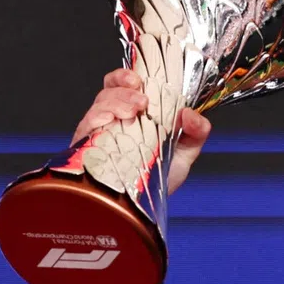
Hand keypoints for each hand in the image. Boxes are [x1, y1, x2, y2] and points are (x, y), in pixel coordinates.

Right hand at [70, 69, 211, 195]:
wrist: (142, 207)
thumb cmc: (158, 177)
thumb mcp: (184, 153)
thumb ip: (196, 133)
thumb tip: (193, 115)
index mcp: (136, 114)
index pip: (125, 84)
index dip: (127, 76)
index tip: (138, 78)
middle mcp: (115, 118)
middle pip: (109, 88)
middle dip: (122, 86)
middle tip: (140, 99)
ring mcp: (100, 130)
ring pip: (100, 104)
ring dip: (115, 102)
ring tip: (132, 111)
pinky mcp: (86, 145)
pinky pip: (87, 125)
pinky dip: (98, 117)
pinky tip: (110, 120)